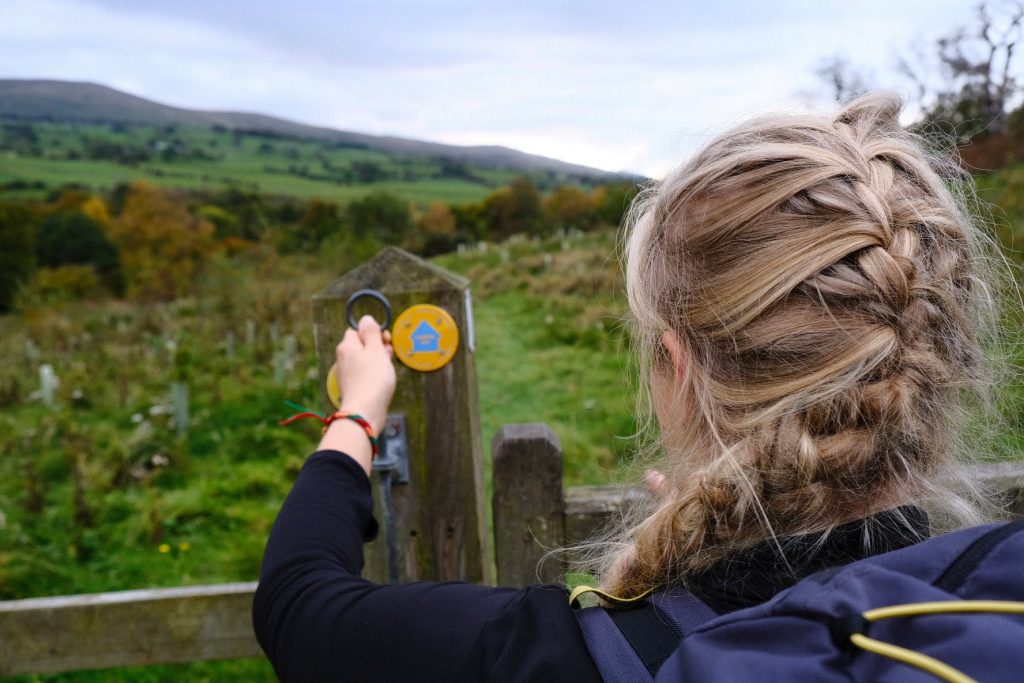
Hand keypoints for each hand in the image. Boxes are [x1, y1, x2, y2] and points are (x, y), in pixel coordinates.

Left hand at [335, 315, 395, 434]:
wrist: (365, 412)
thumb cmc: (372, 379)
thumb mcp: (376, 350)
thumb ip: (371, 333)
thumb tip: (366, 319)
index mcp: (347, 346)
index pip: (357, 330)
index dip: (372, 333)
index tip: (385, 340)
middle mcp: (344, 359)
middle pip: (362, 345)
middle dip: (378, 348)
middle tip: (388, 355)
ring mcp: (348, 374)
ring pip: (365, 360)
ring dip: (378, 362)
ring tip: (387, 370)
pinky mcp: (354, 387)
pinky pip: (365, 374)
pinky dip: (375, 375)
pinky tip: (383, 382)